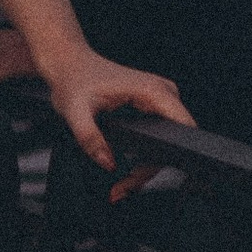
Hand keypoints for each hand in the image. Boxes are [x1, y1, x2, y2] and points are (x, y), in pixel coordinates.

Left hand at [41, 55, 193, 173]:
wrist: (68, 63)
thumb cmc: (73, 80)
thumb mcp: (74, 111)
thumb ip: (90, 138)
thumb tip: (109, 163)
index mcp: (152, 90)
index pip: (183, 130)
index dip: (168, 160)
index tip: (141, 177)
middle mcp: (163, 92)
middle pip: (175, 142)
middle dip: (152, 171)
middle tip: (122, 189)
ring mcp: (161, 97)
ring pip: (169, 143)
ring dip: (148, 168)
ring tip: (122, 184)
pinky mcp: (154, 104)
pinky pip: (161, 136)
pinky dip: (146, 157)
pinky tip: (128, 169)